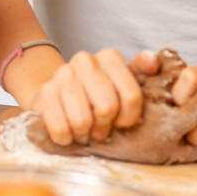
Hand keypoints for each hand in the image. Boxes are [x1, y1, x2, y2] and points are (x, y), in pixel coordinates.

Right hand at [31, 48, 147, 145]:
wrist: (55, 96)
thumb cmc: (94, 95)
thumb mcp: (122, 85)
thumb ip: (140, 73)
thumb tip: (152, 59)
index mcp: (109, 58)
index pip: (131, 96)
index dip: (128, 118)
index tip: (120, 121)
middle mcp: (85, 60)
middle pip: (107, 108)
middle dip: (104, 126)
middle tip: (99, 127)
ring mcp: (62, 74)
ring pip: (83, 120)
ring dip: (84, 133)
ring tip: (83, 129)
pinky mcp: (44, 93)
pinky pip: (61, 128)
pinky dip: (65, 138)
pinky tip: (67, 131)